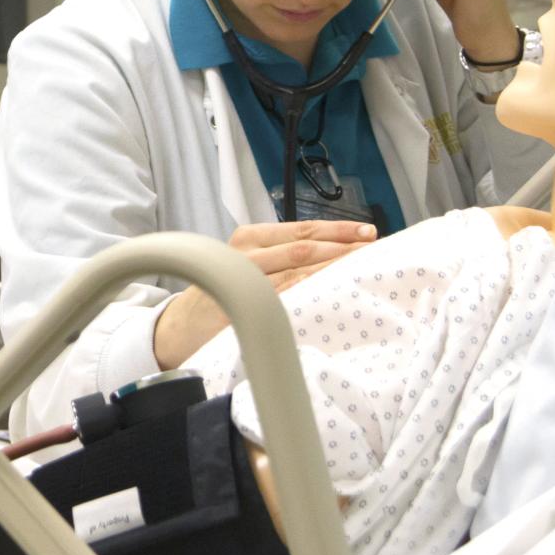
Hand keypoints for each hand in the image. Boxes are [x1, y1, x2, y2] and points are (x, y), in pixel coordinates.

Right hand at [152, 220, 376, 368]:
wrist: (181, 325)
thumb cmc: (222, 292)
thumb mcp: (248, 263)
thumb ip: (281, 256)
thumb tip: (331, 252)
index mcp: (251, 237)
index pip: (302, 228)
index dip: (338, 230)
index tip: (367, 233)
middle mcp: (247, 251)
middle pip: (304, 245)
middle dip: (342, 245)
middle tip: (373, 247)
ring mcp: (244, 278)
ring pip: (298, 268)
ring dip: (332, 266)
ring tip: (361, 265)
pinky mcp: (243, 304)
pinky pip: (284, 295)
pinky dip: (311, 290)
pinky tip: (332, 291)